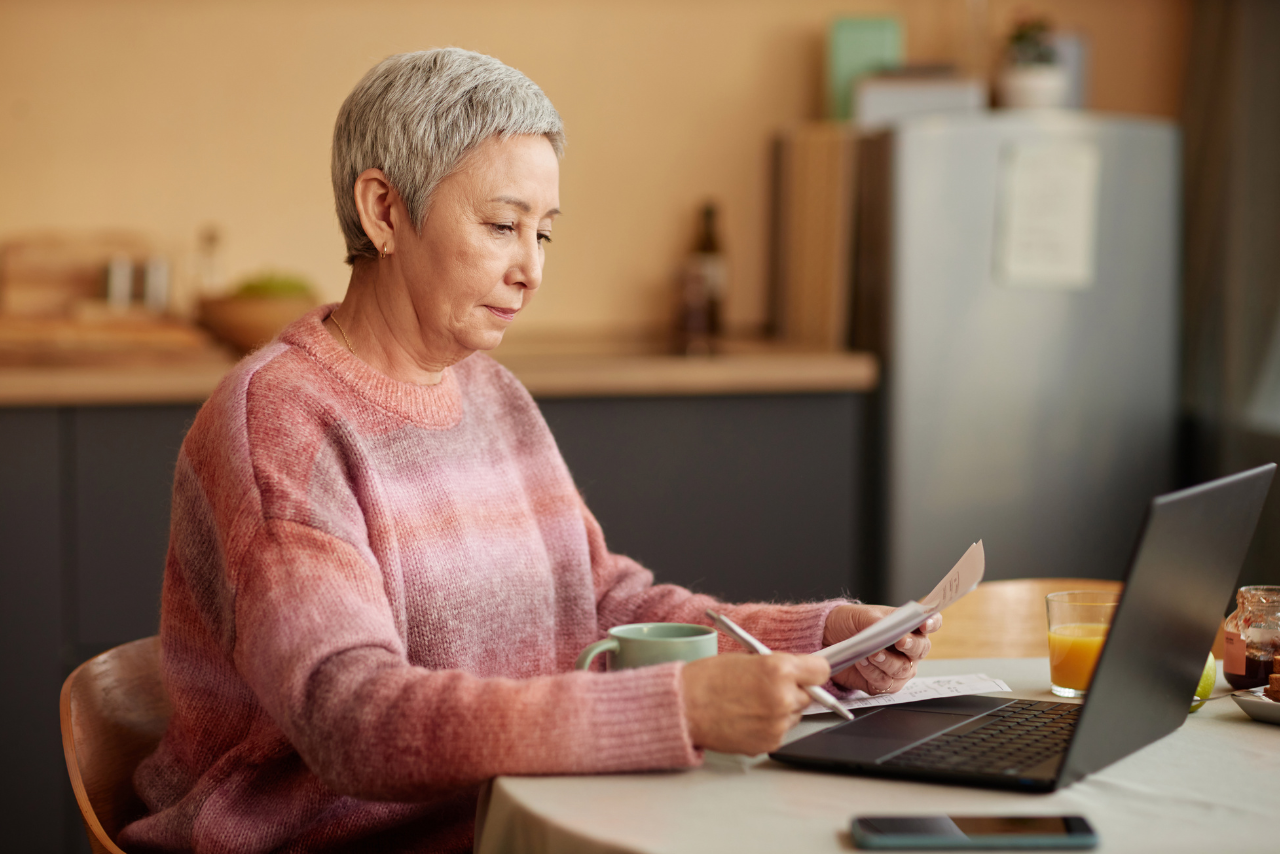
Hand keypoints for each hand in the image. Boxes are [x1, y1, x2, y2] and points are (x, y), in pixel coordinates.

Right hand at [680, 653, 830, 754]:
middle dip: (795, 690)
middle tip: (770, 688)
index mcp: (778, 669)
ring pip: (795, 714)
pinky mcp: (770, 743)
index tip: (809, 672)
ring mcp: (778, 724)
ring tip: (752, 704)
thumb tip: (798, 672)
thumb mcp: (747, 658)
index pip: (821, 670)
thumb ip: (777, 666)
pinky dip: (769, 726)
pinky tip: (747, 718)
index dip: (813, 670)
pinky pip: (780, 731)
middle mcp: (783, 697)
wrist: (684, 708)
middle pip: (810, 694)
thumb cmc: (707, 680)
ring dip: (782, 709)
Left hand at [822, 604, 941, 694]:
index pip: (930, 623)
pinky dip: (873, 672)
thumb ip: (879, 621)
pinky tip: (862, 662)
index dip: (932, 623)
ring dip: (888, 661)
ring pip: (903, 669)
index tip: (925, 623)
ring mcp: (898, 668)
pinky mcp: (883, 684)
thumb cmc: (850, 623)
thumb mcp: (862, 616)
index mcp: (907, 626)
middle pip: (921, 649)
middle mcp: (908, 649)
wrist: (828, 638)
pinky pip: (884, 682)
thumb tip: (888, 627)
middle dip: (911, 645)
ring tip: (872, 653)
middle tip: (900, 641)